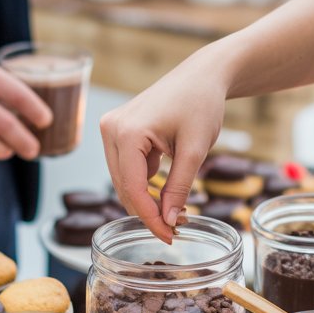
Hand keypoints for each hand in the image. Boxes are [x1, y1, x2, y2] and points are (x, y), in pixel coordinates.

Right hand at [100, 58, 227, 242]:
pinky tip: (166, 191)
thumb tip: (167, 221)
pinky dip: (145, 184)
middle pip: (124, 187)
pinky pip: (127, 168)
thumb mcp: (195, 151)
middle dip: (149, 211)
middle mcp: (111, 129)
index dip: (150, 218)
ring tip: (176, 212)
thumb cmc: (201, 104)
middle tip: (176, 229)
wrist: (202, 75)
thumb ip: (179, 188)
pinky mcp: (118, 131)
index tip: (169, 237)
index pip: (133, 189)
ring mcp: (111, 129)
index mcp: (127, 132)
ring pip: (124, 180)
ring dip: (146, 199)